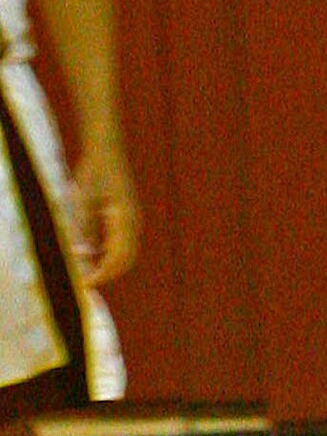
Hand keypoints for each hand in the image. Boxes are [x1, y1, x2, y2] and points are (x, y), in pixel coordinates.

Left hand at [71, 140, 139, 288]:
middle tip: (87, 281)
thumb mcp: (82, 201)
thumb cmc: (93, 173)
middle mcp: (134, 224)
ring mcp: (135, 221)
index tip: (86, 284)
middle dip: (108, 273)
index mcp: (125, 221)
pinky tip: (95, 253)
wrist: (108, 152)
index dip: (102, 274)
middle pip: (126, 260)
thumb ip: (84, 229)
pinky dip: (112, 253)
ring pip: (127, 253)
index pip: (117, 258)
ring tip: (89, 269)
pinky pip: (125, 243)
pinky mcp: (130, 217)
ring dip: (110, 264)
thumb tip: (83, 255)